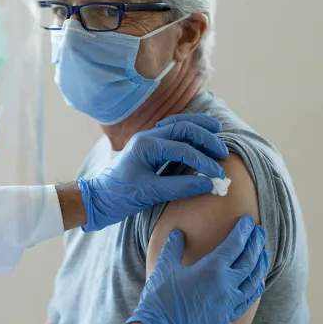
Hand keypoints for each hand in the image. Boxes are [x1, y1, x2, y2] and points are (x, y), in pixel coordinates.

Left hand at [78, 113, 228, 232]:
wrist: (100, 198)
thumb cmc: (121, 196)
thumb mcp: (151, 193)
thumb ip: (180, 187)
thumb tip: (208, 184)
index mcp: (146, 146)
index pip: (182, 148)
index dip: (203, 161)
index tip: (217, 174)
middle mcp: (147, 137)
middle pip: (182, 127)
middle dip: (205, 137)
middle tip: (222, 152)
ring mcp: (147, 139)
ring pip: (177, 124)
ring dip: (198, 127)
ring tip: (216, 132)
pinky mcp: (149, 146)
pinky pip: (172, 131)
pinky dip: (188, 131)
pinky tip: (198, 135)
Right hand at [124, 216, 268, 323]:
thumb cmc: (161, 296)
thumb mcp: (166, 266)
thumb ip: (174, 246)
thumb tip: (178, 233)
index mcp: (212, 268)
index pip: (236, 244)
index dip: (244, 230)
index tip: (249, 220)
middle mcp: (226, 284)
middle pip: (249, 259)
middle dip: (256, 242)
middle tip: (259, 231)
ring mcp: (230, 302)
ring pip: (254, 279)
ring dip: (261, 263)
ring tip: (263, 252)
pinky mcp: (228, 316)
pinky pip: (250, 299)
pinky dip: (257, 286)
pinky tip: (258, 280)